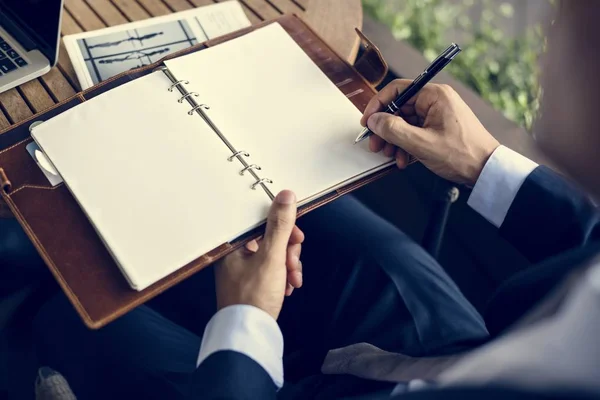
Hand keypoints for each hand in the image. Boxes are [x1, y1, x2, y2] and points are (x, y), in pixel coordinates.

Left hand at [215, 190, 302, 319]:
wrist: (250, 334)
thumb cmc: (254, 297)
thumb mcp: (272, 257)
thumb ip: (280, 225)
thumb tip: (285, 195)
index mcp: (234, 245)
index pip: (263, 223)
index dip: (284, 229)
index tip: (296, 237)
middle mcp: (236, 255)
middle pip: (271, 240)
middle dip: (289, 253)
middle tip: (292, 265)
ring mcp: (243, 271)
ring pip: (275, 256)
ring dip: (289, 266)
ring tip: (292, 281)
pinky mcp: (252, 284)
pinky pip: (273, 271)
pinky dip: (284, 277)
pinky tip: (288, 288)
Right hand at [360, 80, 499, 185]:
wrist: (485, 170)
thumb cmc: (462, 154)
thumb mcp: (421, 143)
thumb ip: (393, 130)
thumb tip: (374, 121)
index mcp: (435, 95)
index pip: (398, 90)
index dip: (378, 105)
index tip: (368, 121)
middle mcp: (436, 101)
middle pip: (399, 109)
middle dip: (385, 129)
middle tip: (375, 144)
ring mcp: (437, 115)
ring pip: (405, 123)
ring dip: (394, 140)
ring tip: (390, 155)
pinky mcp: (438, 128)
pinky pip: (414, 132)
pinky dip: (405, 145)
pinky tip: (403, 159)